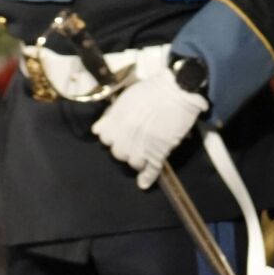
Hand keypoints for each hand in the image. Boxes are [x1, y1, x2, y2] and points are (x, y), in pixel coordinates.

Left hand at [93, 74, 207, 188]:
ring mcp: (143, 145)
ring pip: (132, 163)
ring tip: (142, 156)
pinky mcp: (160, 151)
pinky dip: (147, 178)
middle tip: (131, 146)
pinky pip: (151, 169)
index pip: (104, 138)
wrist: (175, 91)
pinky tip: (143, 184)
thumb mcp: (124, 99)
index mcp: (116, 121)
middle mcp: (126, 134)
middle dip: (123, 150)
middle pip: (117, 152)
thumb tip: (98, 130)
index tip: (116, 137)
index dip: (111, 138)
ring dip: (136, 161)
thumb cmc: (150, 90)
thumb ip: (110, 116)